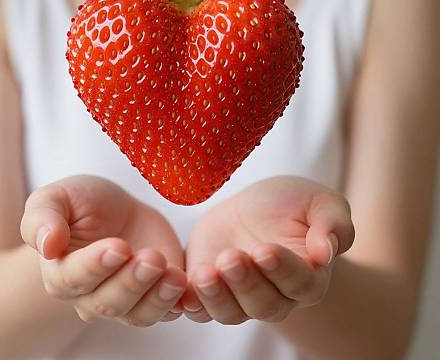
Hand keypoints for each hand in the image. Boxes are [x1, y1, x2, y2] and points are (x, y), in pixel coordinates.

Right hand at [21, 175, 184, 326]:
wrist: (118, 210)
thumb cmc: (83, 204)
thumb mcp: (57, 198)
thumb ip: (43, 218)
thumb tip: (46, 245)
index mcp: (61, 272)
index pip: (75, 279)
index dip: (96, 266)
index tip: (117, 247)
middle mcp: (91, 296)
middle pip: (109, 301)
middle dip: (132, 281)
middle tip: (151, 258)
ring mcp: (126, 299)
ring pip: (139, 313)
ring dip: (157, 297)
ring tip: (173, 274)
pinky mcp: (155, 295)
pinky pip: (166, 310)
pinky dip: (178, 302)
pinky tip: (186, 283)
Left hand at [182, 176, 354, 323]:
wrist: (252, 208)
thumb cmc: (291, 204)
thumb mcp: (319, 201)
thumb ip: (333, 223)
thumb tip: (327, 252)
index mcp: (307, 276)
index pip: (300, 283)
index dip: (282, 270)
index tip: (265, 250)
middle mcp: (276, 296)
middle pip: (263, 304)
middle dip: (246, 282)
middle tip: (231, 257)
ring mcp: (240, 297)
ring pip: (231, 312)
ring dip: (217, 296)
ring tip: (205, 273)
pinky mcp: (210, 291)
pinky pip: (200, 309)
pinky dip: (191, 304)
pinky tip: (181, 290)